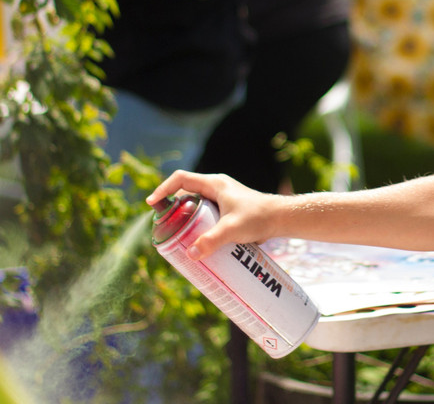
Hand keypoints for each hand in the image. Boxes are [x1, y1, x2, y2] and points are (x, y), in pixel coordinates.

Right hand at [146, 170, 281, 258]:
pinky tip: (197, 242)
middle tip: (164, 228)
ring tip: (178, 238)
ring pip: (196, 206)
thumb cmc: (259, 217)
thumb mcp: (233, 229)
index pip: (181, 179)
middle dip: (173, 209)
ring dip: (186, 219)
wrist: (281, 218)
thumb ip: (212, 240)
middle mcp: (216, 188)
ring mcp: (222, 199)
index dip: (164, 189)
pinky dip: (198, 225)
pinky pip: (206, 215)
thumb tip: (191, 254)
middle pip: (186, 194)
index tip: (152, 204)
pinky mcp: (228, 210)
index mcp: (214, 183)